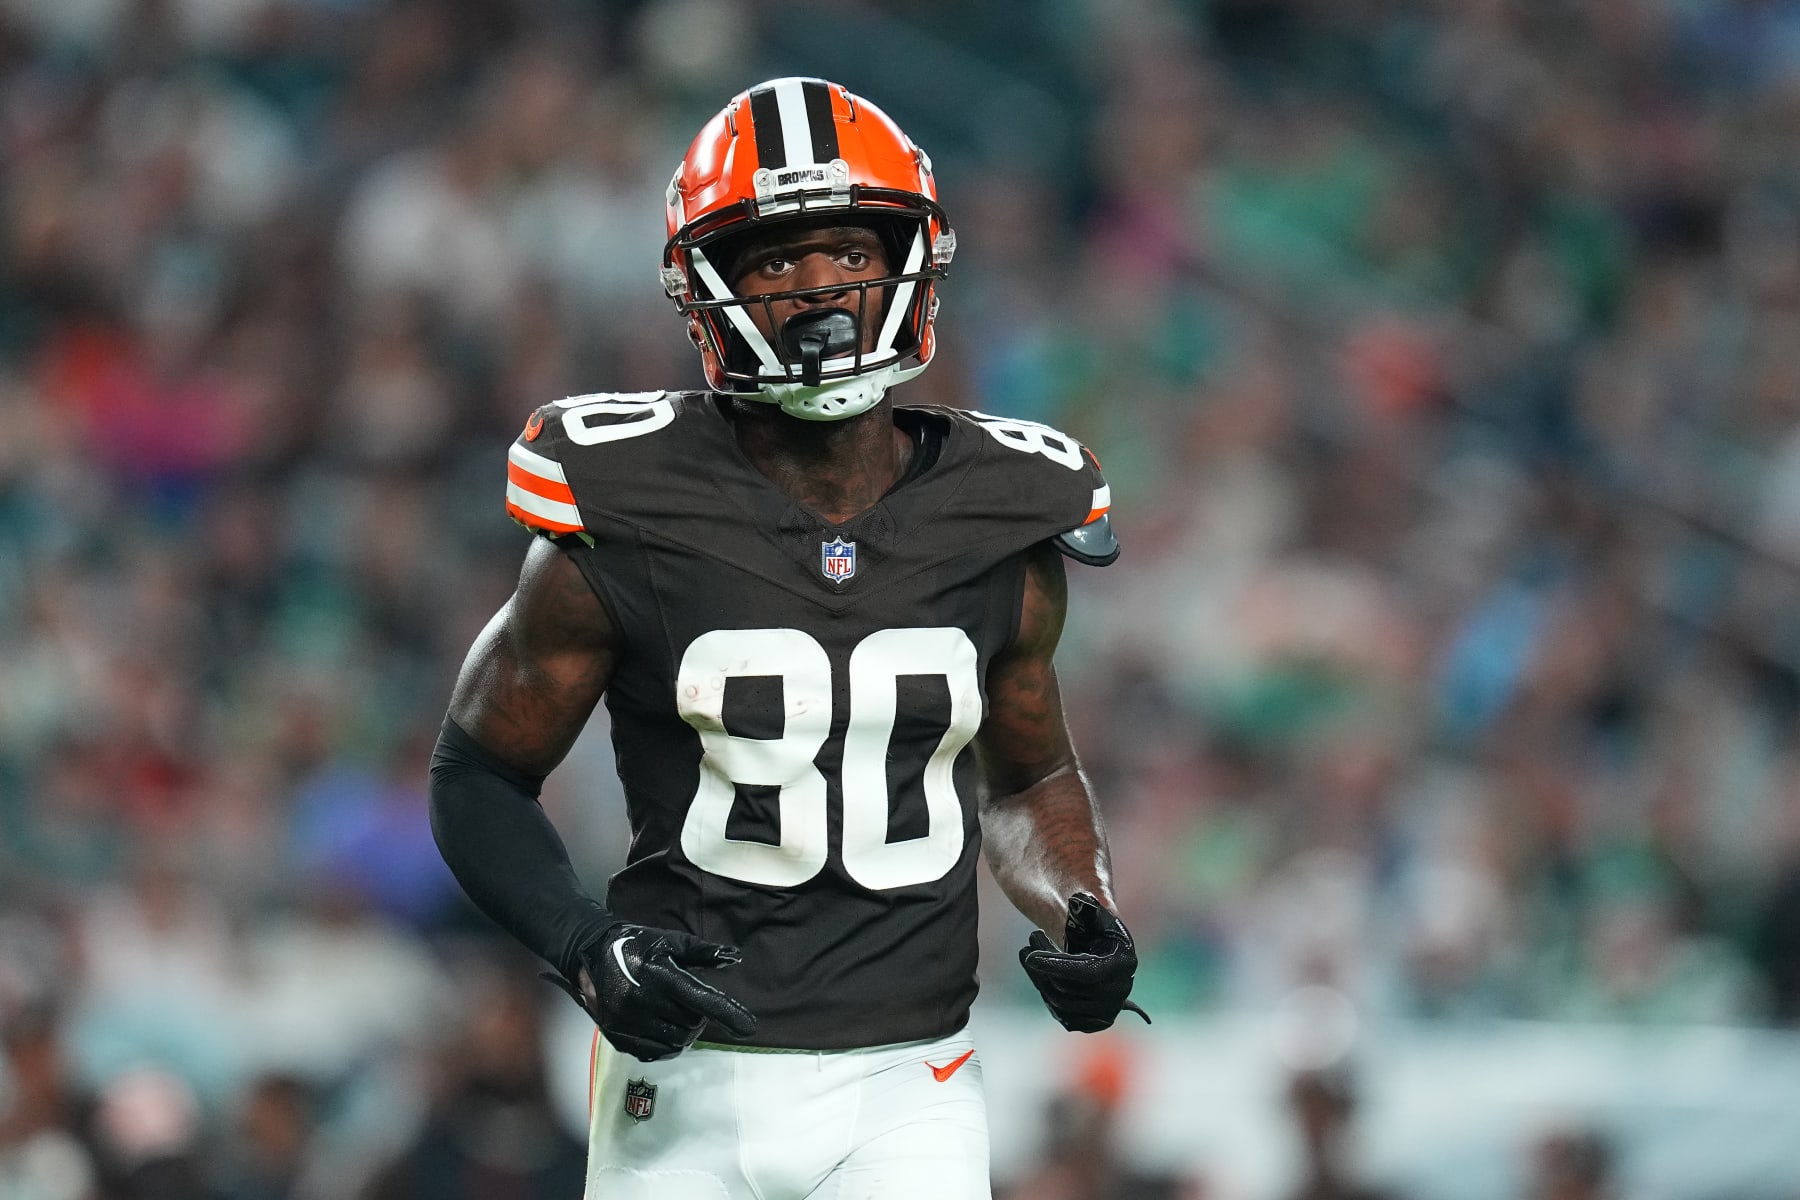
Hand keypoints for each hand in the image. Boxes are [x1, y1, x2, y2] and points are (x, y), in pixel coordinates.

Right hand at [544, 923, 757, 1060]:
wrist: (591, 956)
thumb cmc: (637, 946)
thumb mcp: (670, 942)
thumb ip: (703, 953)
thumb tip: (734, 957)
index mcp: (659, 975)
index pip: (702, 999)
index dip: (728, 1013)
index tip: (749, 1027)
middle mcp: (643, 1001)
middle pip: (693, 1023)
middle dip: (699, 1015)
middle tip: (689, 1001)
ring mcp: (628, 1022)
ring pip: (678, 1041)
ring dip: (685, 1030)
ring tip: (675, 1012)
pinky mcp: (619, 1038)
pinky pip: (657, 1053)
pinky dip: (667, 1043)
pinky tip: (663, 1026)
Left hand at [1019, 892, 1151, 1031]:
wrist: (1096, 942)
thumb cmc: (1090, 920)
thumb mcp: (1088, 907)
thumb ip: (1085, 904)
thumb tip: (1079, 900)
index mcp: (1124, 961)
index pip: (1087, 972)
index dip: (1056, 965)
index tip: (1029, 956)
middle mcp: (1121, 990)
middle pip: (1068, 989)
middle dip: (1042, 966)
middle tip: (1030, 941)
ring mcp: (1108, 1009)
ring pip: (1060, 1004)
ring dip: (1039, 979)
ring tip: (1028, 953)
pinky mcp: (1093, 1021)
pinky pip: (1061, 1016)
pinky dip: (1046, 993)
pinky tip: (1038, 973)